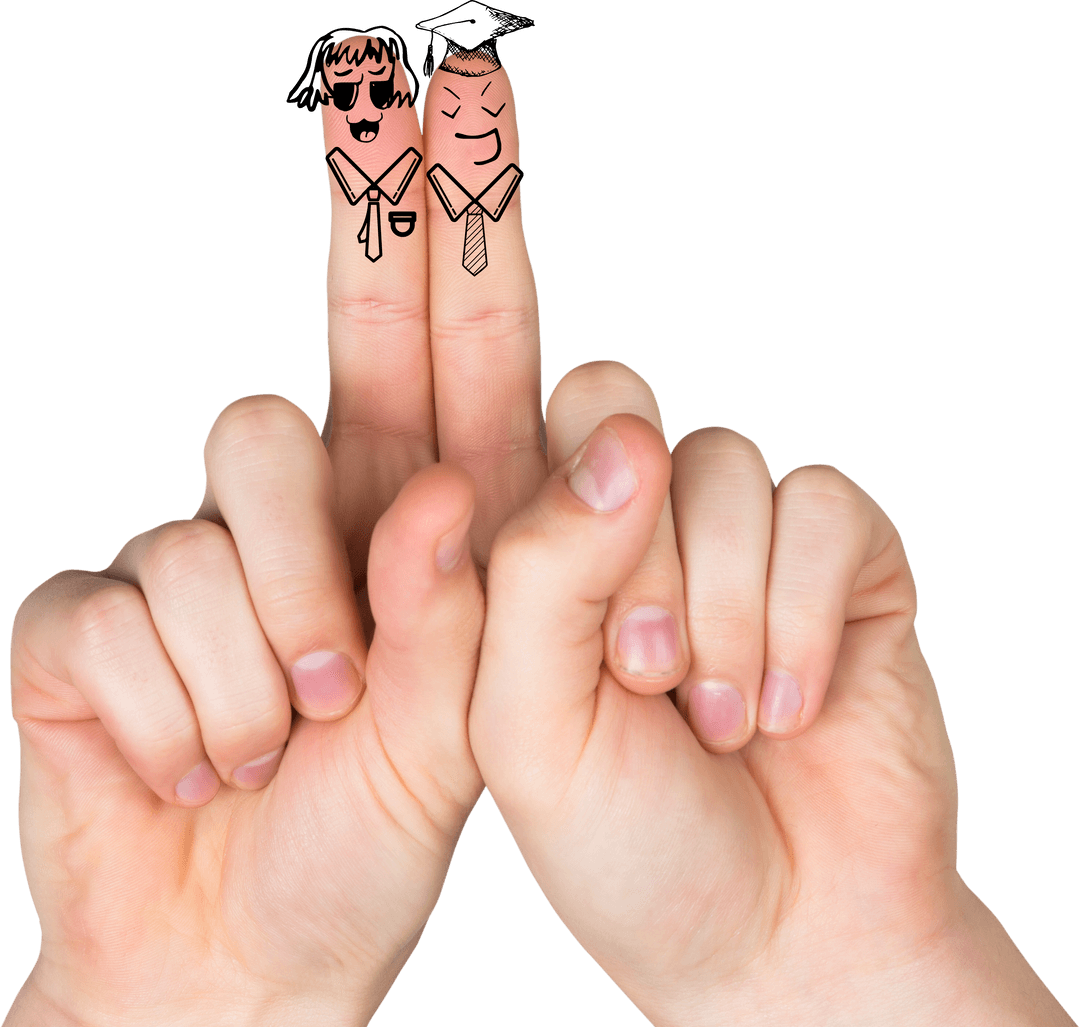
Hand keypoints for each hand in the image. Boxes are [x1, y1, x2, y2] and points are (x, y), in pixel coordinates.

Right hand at [7, 31, 543, 1025]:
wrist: (246, 956)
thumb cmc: (371, 846)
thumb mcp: (475, 727)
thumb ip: (488, 593)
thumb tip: (496, 462)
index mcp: (427, 535)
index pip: (459, 355)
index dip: (462, 228)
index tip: (470, 103)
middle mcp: (317, 522)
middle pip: (335, 345)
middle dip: (370, 218)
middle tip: (385, 76)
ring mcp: (198, 558)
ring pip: (227, 495)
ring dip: (276, 640)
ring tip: (301, 733)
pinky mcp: (94, 616)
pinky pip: (127, 606)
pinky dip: (185, 714)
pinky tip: (204, 764)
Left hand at [469, 362, 1074, 1025]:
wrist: (784, 938)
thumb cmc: (635, 845)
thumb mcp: (533, 729)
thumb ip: (541, 577)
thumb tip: (628, 438)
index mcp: (544, 556)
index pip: (528, 434)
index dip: (563, 512)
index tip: (595, 651)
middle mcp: (640, 527)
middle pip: (627, 419)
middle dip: (640, 563)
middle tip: (649, 681)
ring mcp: (743, 538)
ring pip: (725, 459)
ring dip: (725, 609)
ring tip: (723, 719)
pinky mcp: (843, 561)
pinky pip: (825, 504)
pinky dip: (805, 616)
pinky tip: (793, 708)